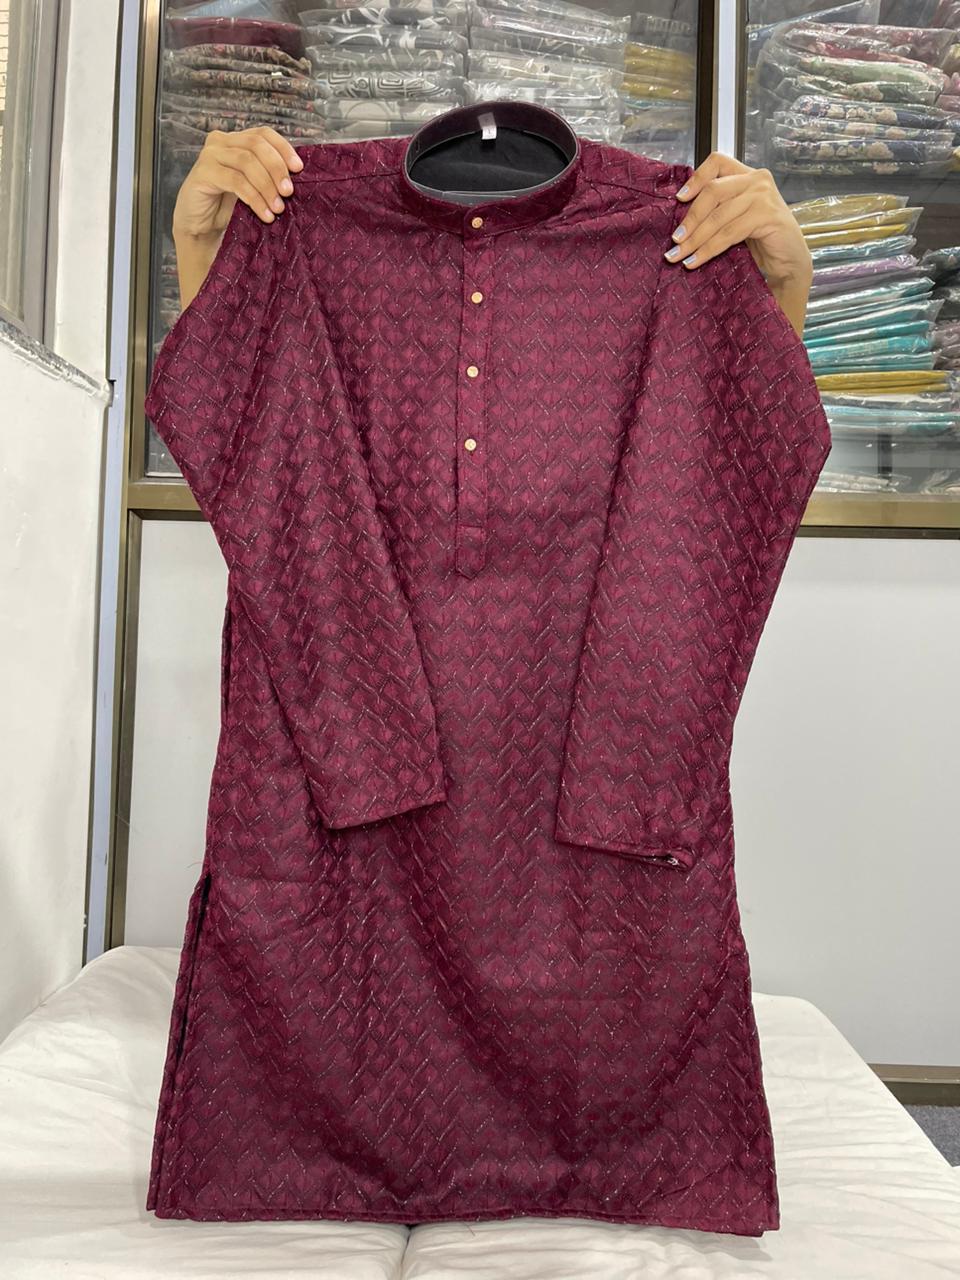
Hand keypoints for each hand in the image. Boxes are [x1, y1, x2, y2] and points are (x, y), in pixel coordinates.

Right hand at [170, 127, 302, 311]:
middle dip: (276, 168)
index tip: (299, 168)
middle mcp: (221, 141)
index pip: (263, 134)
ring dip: (267, 186)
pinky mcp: (202, 173)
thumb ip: (267, 174)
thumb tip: (296, 175)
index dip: (283, 148)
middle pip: (256, 145)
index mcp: (235, 140)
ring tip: (278, 208)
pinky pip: (235, 181)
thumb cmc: (229, 206)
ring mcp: (210, 155)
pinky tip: (264, 214)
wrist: (201, 227)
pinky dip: (254, 198)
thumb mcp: (253, 185)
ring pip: (247, 162)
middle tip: (288, 192)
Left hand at [665, 152, 812, 288]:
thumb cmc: (761, 239)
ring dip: (695, 239)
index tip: (679, 198)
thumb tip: (681, 219)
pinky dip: (709, 249)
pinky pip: (729, 233)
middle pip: (713, 191)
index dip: (696, 178)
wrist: (789, 260)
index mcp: (748, 175)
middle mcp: (757, 180)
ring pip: (718, 216)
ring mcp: (764, 196)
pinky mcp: (767, 216)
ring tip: (678, 256)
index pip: (717, 162)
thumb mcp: (737, 216)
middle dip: (690, 219)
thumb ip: (718, 208)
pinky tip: (696, 260)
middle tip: (675, 240)